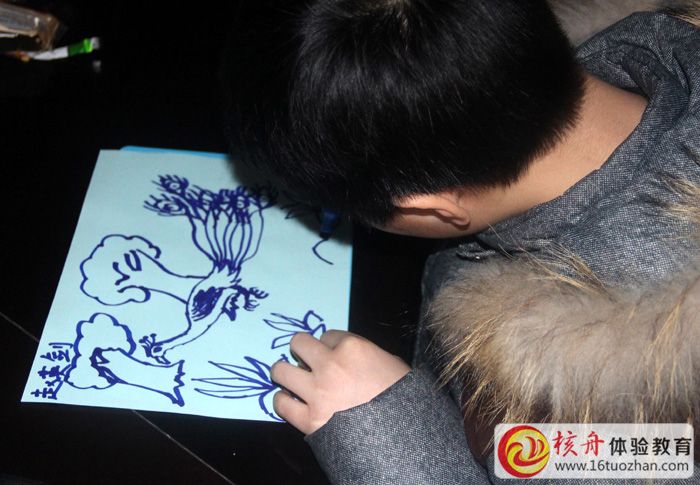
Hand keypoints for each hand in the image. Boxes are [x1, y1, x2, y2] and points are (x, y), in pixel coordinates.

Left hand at [270, 330, 410, 434]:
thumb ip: (368, 355)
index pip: (328, 335)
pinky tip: (289, 401)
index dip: (329, 346)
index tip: (333, 356)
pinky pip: (280, 404)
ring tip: (291, 379)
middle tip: (307, 361)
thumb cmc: (403, 398)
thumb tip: (352, 358)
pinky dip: (282, 401)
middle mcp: (330, 365)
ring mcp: (317, 392)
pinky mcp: (309, 419)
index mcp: (353, 348)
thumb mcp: (392, 365)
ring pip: (280, 371)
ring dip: (285, 373)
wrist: (402, 437)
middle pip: (298, 343)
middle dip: (302, 350)